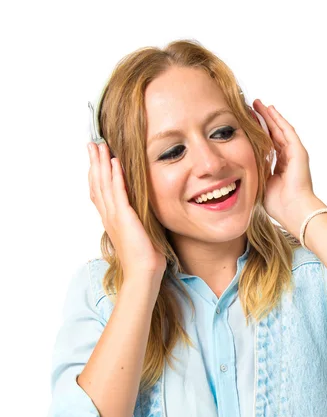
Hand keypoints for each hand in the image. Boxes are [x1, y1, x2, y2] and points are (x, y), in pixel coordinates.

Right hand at [88, 142, 165, 285]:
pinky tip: (115, 163)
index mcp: (111, 219)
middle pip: (97, 183)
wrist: (143, 272)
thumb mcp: (139, 231)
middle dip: (95, 162)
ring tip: (100, 146)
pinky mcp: (124, 217)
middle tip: (92, 144)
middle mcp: (109, 215)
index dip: (96, 173)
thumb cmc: (144, 257)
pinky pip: (118, 192)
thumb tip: (141, 210)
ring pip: (104, 184)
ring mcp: (115, 216)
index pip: (100, 191)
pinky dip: (115, 176)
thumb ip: (136, 218)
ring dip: (102, 163)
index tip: (96, 157)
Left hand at [252, 99, 316, 228]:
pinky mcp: (299, 151)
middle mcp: (289, 158)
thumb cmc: (278, 204)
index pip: (268, 145)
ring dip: (270, 116)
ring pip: (280, 129)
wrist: (294, 210)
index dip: (258, 133)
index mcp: (280, 167)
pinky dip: (278, 120)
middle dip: (263, 120)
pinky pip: (287, 131)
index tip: (247, 123)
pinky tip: (270, 110)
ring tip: (259, 104)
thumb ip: (255, 172)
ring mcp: (295, 154)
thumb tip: (240, 164)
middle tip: (252, 107)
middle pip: (274, 134)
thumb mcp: (261, 184)